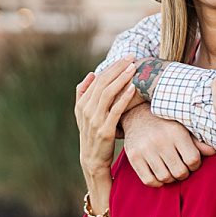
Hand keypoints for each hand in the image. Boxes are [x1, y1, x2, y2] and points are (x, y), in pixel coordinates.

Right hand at [75, 56, 137, 173]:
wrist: (92, 159)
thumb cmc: (93, 133)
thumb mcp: (84, 114)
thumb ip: (84, 93)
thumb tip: (91, 74)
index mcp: (82, 103)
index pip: (98, 79)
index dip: (112, 66)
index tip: (126, 57)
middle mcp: (86, 110)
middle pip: (102, 82)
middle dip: (118, 68)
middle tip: (132, 57)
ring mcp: (94, 120)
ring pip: (107, 93)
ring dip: (121, 78)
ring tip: (134, 68)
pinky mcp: (104, 130)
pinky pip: (115, 110)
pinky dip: (123, 98)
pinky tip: (132, 88)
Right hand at [122, 104, 215, 186]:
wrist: (137, 116)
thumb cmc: (166, 124)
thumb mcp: (182, 128)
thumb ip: (197, 141)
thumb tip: (214, 152)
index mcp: (176, 132)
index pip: (193, 160)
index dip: (195, 165)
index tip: (192, 162)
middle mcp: (160, 140)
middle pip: (180, 172)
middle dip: (183, 173)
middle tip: (181, 168)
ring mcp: (145, 150)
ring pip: (165, 178)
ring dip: (170, 178)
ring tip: (170, 170)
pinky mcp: (133, 157)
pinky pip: (149, 181)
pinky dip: (157, 182)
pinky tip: (159, 174)